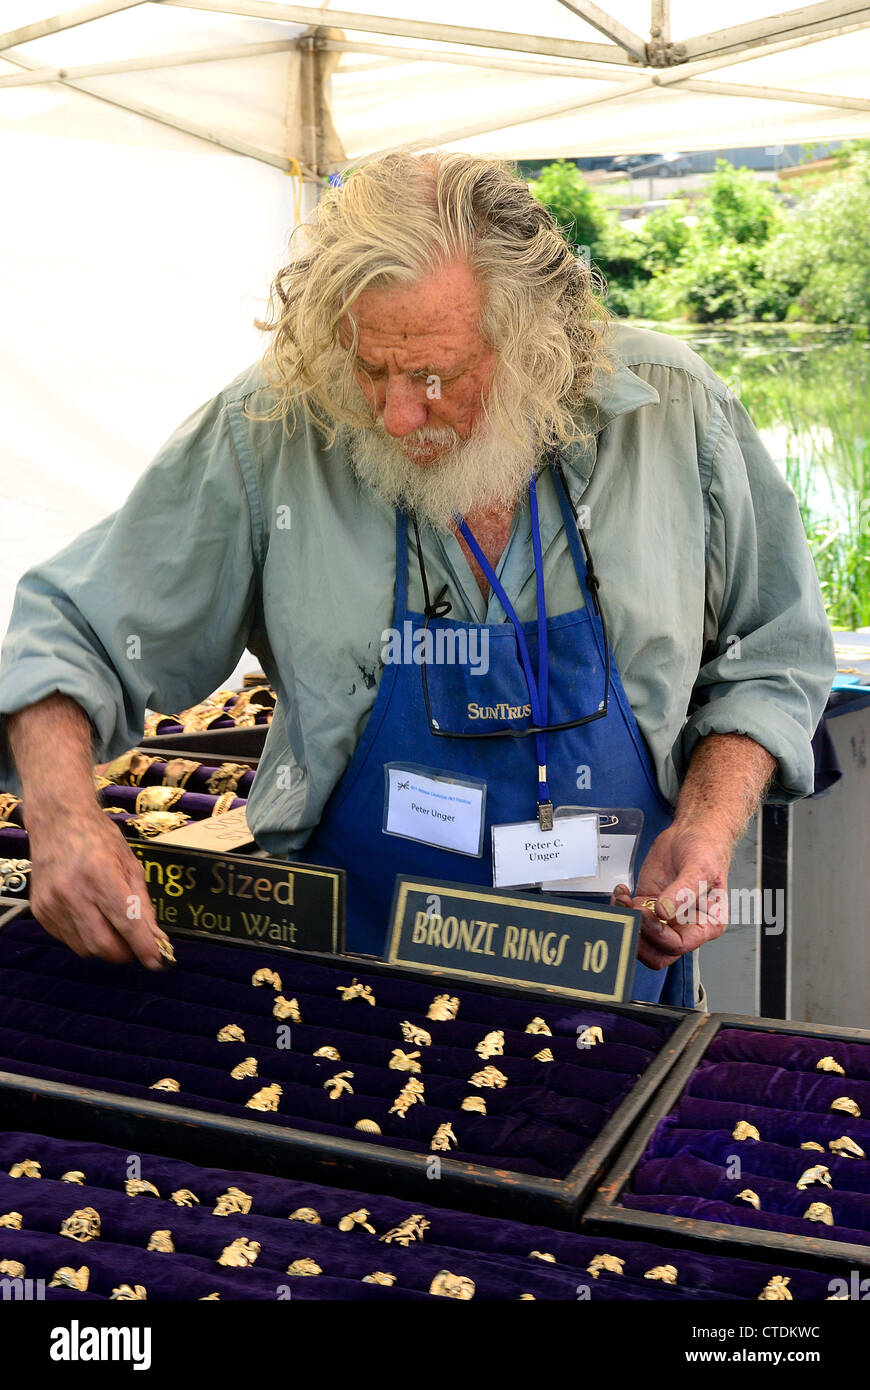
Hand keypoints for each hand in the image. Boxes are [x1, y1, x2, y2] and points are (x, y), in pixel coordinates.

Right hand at [27, 809, 166, 967]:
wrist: (57, 821)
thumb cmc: (99, 838)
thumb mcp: (131, 864)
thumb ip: (143, 905)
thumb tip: (156, 940)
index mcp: (101, 875)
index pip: (126, 923)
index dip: (144, 948)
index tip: (158, 962)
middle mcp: (72, 892)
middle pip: (103, 945)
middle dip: (125, 953)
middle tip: (136, 945)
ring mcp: (52, 904)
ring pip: (85, 948)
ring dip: (106, 947)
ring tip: (114, 926)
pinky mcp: (40, 912)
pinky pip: (68, 940)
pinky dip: (86, 938)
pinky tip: (92, 918)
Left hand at [609, 821, 731, 970]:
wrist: (692, 832)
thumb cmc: (706, 850)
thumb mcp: (700, 868)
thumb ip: (684, 891)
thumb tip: (665, 912)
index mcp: (706, 924)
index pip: (679, 945)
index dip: (659, 934)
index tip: (648, 912)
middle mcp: (686, 926)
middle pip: (658, 953)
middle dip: (640, 936)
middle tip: (632, 910)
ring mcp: (665, 918)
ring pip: (641, 940)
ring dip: (627, 922)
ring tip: (624, 899)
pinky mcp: (648, 906)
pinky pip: (631, 919)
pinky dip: (620, 909)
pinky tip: (622, 891)